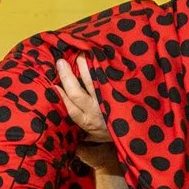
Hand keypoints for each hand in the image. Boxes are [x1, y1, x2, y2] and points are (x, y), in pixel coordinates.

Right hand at [56, 55, 119, 173]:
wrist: (136, 132)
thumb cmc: (109, 131)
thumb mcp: (92, 133)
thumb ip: (79, 122)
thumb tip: (64, 107)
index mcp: (87, 122)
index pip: (71, 110)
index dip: (61, 96)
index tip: (52, 84)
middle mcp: (96, 112)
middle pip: (78, 94)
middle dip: (68, 77)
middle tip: (61, 61)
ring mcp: (109, 102)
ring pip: (95, 83)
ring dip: (85, 68)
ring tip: (80, 55)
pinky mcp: (122, 93)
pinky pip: (111, 79)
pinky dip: (104, 69)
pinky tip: (100, 58)